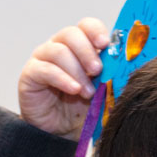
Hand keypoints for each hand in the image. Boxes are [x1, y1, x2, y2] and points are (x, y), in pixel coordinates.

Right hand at [19, 18, 109, 137]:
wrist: (61, 131)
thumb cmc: (81, 107)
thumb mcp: (101, 87)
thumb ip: (110, 73)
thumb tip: (126, 63)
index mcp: (78, 45)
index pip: (85, 26)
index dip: (95, 31)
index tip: (105, 44)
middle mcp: (58, 47)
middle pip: (70, 34)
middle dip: (86, 51)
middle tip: (98, 70)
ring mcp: (42, 59)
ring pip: (58, 51)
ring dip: (76, 71)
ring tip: (88, 92)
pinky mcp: (30, 74)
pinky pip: (45, 70)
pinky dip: (62, 79)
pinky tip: (74, 90)